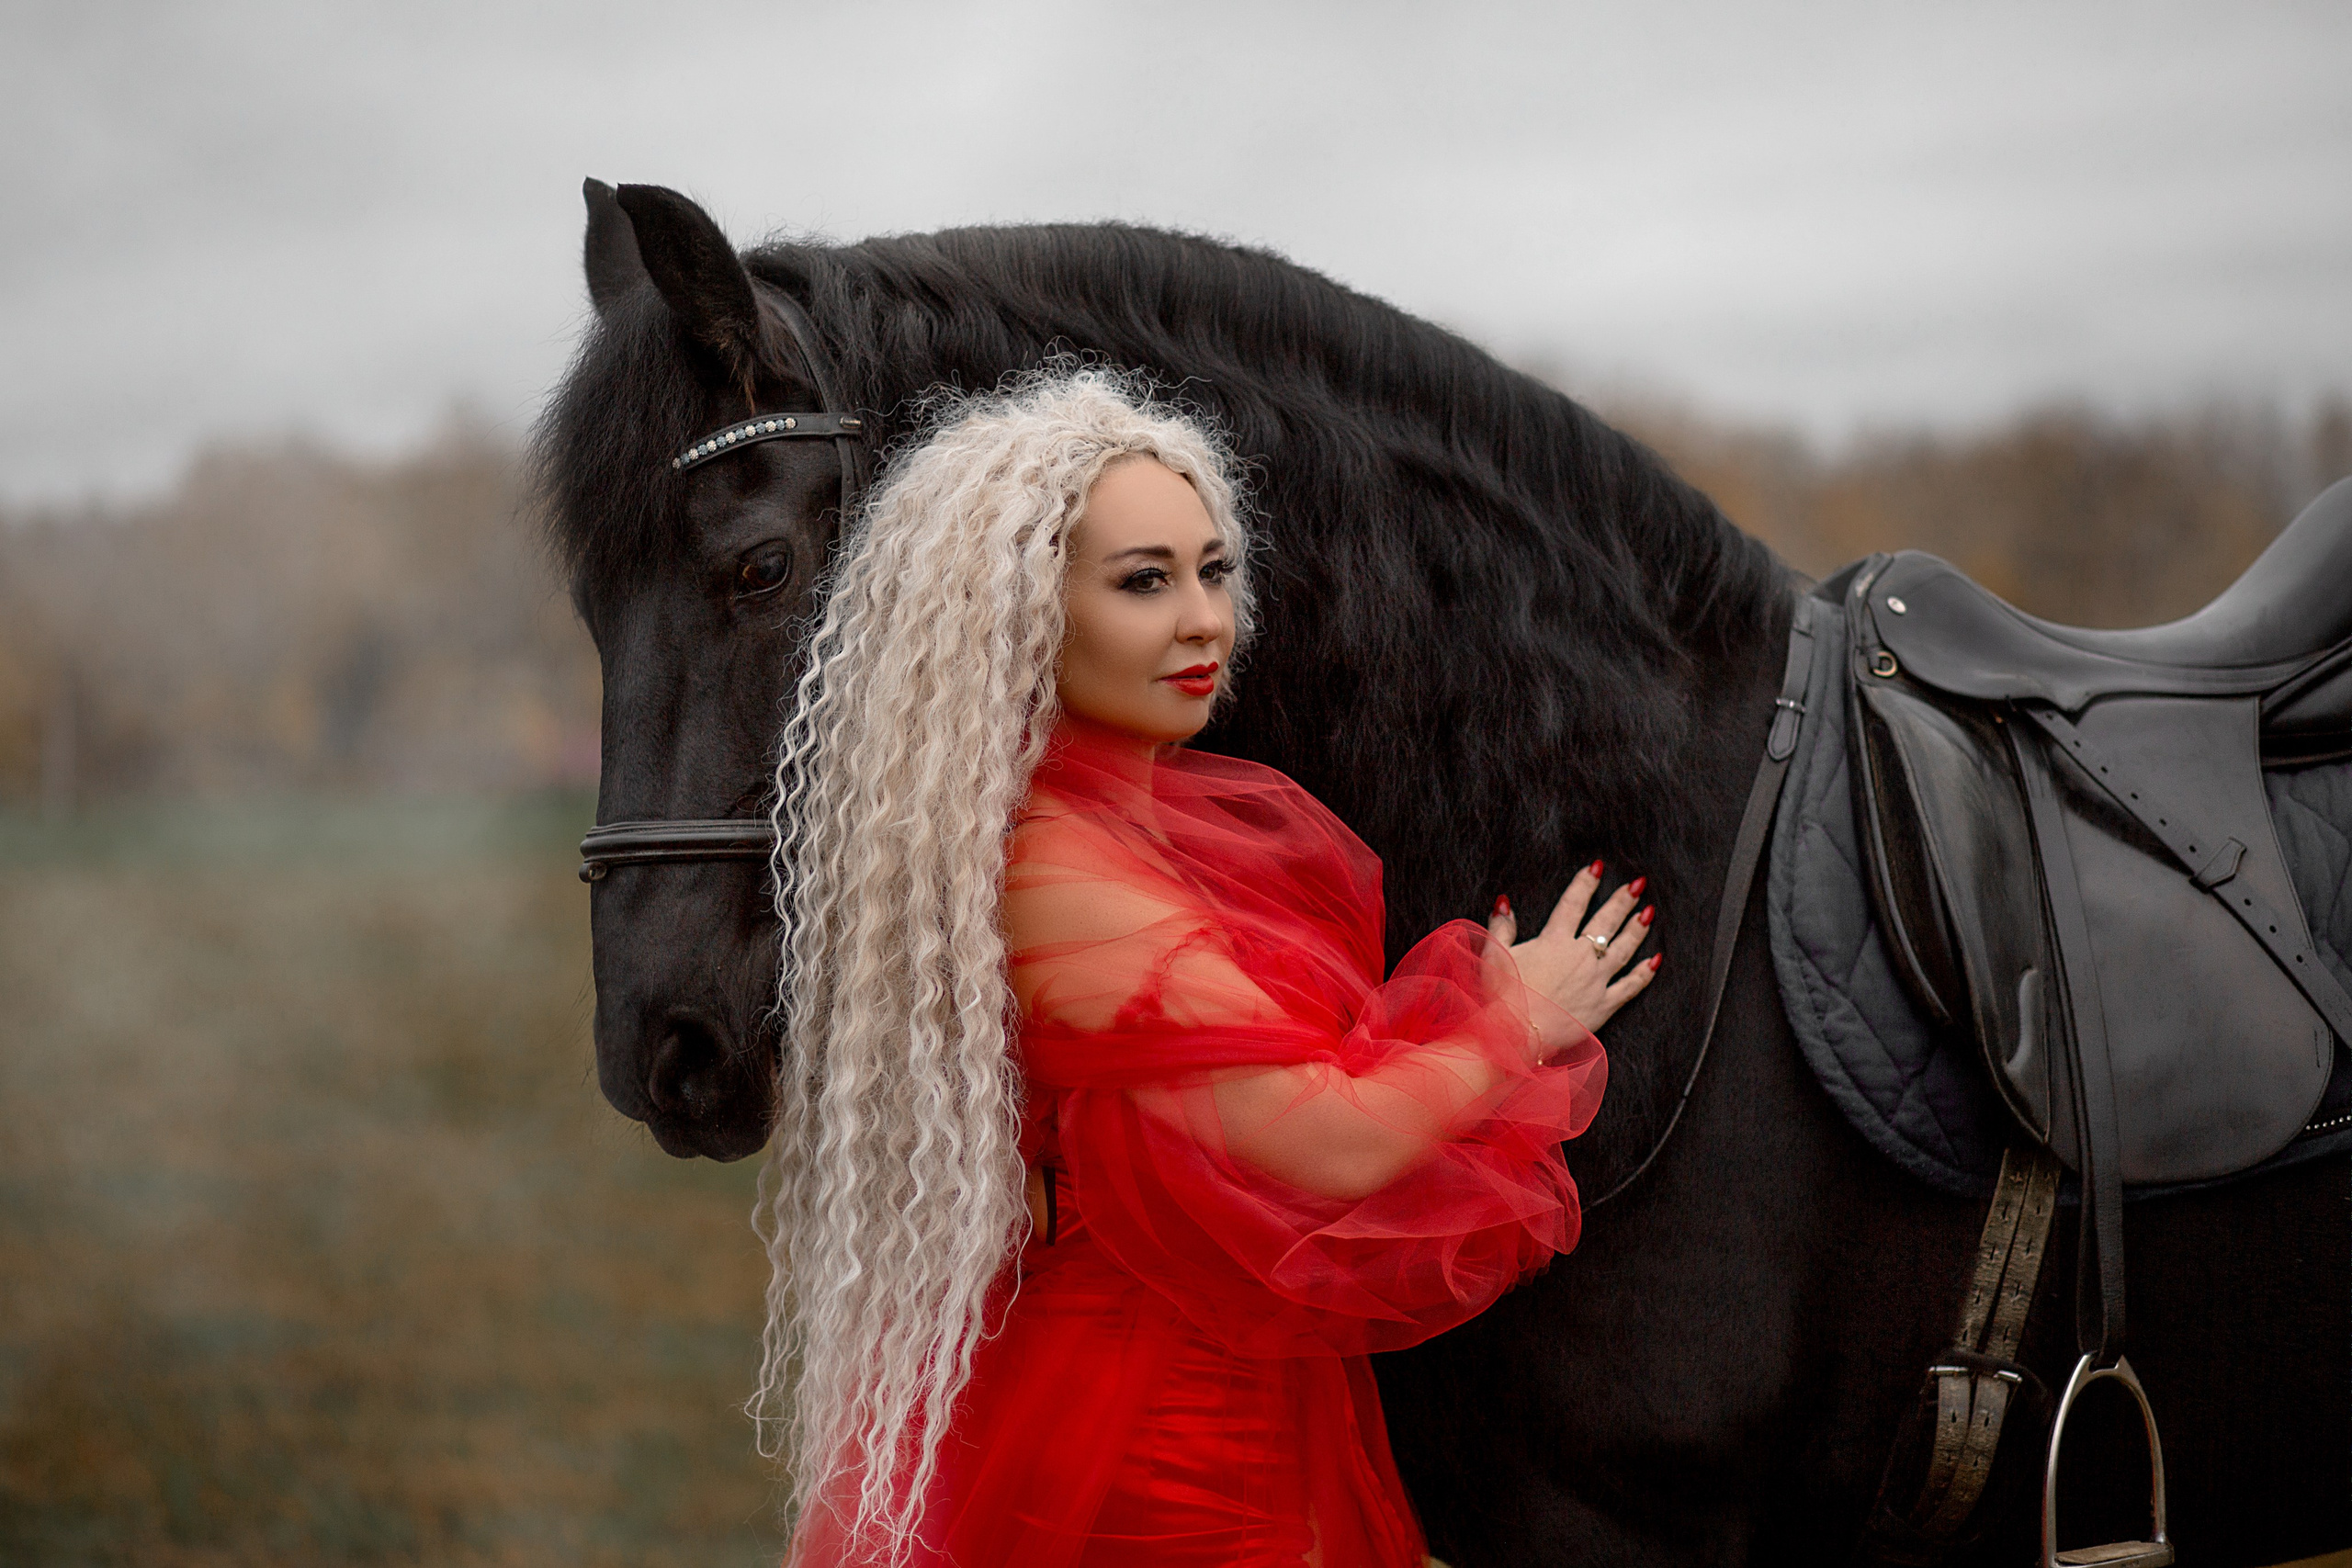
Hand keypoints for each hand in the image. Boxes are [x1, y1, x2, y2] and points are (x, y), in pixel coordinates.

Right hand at [1487, 861, 1660, 1053]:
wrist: (1513, 1036)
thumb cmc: (1499, 997)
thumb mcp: (1494, 956)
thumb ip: (1501, 927)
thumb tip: (1504, 902)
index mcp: (1553, 941)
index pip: (1573, 904)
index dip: (1585, 883)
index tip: (1598, 866)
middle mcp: (1579, 957)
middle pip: (1605, 922)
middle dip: (1622, 900)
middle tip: (1638, 883)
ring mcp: (1595, 981)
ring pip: (1623, 949)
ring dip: (1637, 929)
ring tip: (1649, 912)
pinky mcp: (1603, 1006)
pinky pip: (1629, 987)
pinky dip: (1644, 973)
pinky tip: (1655, 960)